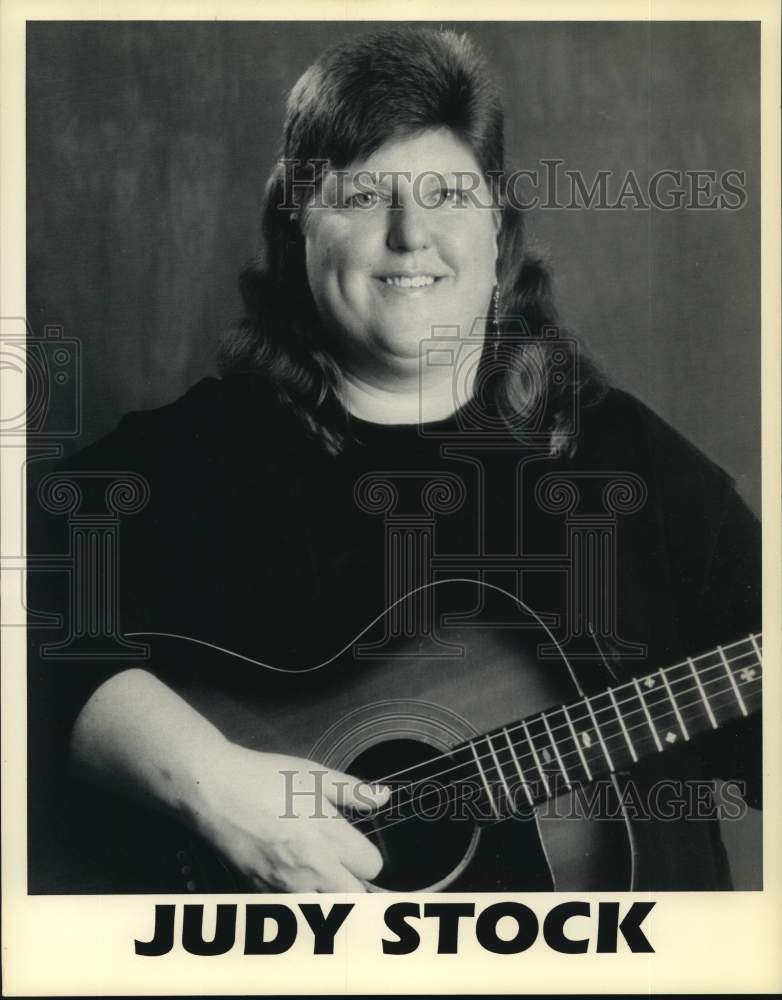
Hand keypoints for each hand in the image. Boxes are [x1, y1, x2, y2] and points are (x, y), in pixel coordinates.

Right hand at [188, 742, 388, 891]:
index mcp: (330, 836)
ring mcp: (286, 885)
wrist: (214, 791)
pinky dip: (299, 901)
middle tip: (342, 865)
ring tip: (317, 873)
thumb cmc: (264, 777)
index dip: (367, 855)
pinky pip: (293, 910)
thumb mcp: (314, 774)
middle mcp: (313, 868)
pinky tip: (290, 877)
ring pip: (326, 909)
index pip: (373, 866)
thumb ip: (353, 791)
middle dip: (354, 882)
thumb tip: (384, 796)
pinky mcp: (262, 893)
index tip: (356, 846)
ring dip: (328, 896)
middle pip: (356, 897)